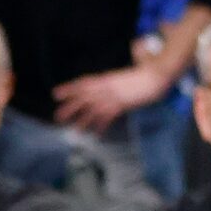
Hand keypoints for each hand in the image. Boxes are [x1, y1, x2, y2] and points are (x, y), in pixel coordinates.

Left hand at [51, 59, 170, 131]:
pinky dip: (102, 126)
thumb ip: (108, 82)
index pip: (82, 83)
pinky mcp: (123, 104)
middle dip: (69, 107)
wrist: (155, 76)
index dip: (68, 89)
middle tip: (57, 117)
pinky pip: (109, 116)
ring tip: (75, 130)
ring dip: (83, 120)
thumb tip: (100, 88)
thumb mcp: (119, 78)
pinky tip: (96, 134)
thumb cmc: (139, 76)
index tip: (55, 94)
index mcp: (104, 79)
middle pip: (83, 98)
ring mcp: (114, 96)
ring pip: (93, 109)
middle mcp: (106, 87)